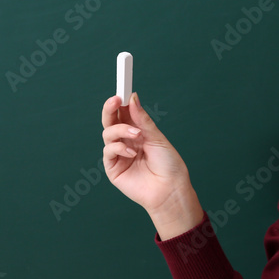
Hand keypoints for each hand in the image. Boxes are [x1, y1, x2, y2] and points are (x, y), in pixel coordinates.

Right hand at [101, 92, 201, 238]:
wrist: (170, 190)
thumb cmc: (168, 165)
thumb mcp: (157, 137)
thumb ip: (142, 120)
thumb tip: (132, 97)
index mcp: (137, 132)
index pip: (123, 113)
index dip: (120, 101)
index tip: (121, 89)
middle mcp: (126, 141)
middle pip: (110, 120)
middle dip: (110, 108)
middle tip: (116, 99)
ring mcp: (118, 154)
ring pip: (107, 133)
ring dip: (120, 130)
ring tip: (136, 135)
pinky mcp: (113, 168)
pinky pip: (108, 151)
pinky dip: (118, 148)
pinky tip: (132, 153)